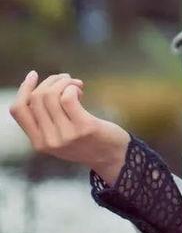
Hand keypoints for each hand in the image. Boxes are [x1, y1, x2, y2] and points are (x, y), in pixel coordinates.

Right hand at [9, 70, 130, 184]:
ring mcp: (65, 135)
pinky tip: (80, 90)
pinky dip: (73, 87)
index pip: (19, 110)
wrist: (112, 157)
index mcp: (38, 142)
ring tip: (76, 85)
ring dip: (64, 82)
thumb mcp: (59, 137)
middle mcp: (48, 140)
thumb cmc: (86, 142)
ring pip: (51, 95)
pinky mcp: (83, 127)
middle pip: (36, 98)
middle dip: (51, 81)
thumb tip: (41, 87)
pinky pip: (68, 97)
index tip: (33, 75)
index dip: (23, 89)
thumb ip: (46, 121)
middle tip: (66, 79)